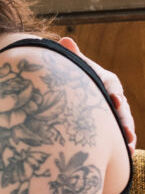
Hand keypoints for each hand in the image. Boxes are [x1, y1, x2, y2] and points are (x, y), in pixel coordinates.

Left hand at [59, 37, 135, 153]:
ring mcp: (117, 112)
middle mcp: (116, 96)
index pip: (112, 84)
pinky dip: (126, 143)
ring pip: (126, 122)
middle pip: (123, 107)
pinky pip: (123, 134)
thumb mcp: (76, 67)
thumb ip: (73, 57)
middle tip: (125, 130)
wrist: (78, 93)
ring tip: (128, 145)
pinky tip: (127, 152)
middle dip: (124, 119)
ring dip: (128, 133)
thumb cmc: (77, 77)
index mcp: (107, 80)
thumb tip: (65, 40)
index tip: (115, 100)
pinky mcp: (115, 126)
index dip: (114, 92)